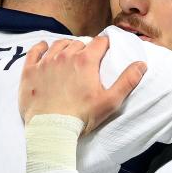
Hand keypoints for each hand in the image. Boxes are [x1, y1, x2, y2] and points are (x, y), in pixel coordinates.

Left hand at [18, 36, 146, 133]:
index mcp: (86, 61)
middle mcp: (65, 56)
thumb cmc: (81, 117)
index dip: (105, 45)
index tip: (106, 49)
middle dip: (86, 48)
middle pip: (79, 43)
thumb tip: (141, 64)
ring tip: (70, 54)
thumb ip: (127, 81)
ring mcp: (46, 62)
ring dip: (66, 47)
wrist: (51, 130)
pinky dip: (41, 47)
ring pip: (58, 45)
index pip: (99, 42)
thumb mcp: (110, 102)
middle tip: (88, 58)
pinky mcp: (30, 71)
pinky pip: (35, 51)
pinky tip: (44, 48)